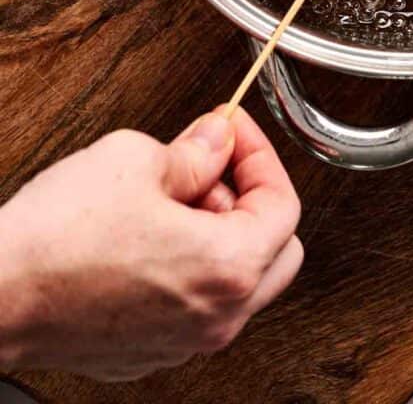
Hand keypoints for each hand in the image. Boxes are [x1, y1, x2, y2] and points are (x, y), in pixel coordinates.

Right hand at [0, 108, 302, 381]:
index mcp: (228, 267)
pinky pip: (195, 303)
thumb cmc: (56, 238)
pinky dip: (189, 264)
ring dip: (218, 231)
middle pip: (277, 251)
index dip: (260, 156)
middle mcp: (216, 317)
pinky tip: (148, 233)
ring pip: (237, 281)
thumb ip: (196, 151)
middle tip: (210, 166)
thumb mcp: (137, 160)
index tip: (234, 133)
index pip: (284, 205)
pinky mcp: (150, 350)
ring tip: (168, 197)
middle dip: (249, 199)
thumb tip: (216, 141)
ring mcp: (183, 341)